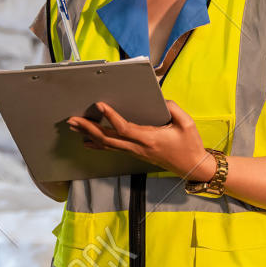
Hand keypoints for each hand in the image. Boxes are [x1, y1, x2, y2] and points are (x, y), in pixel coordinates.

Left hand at [67, 99, 211, 180]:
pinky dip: (97, 144)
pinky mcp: (135, 153)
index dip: (111, 117)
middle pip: (108, 139)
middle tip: (73, 119)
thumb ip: (173, 109)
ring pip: (107, 145)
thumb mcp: (187, 124)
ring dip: (89, 135)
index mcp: (149, 138)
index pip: (125, 128)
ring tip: (73, 126)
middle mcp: (138, 147)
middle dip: (89, 128)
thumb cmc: (189, 145)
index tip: (100, 105)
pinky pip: (112, 149)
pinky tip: (86, 141)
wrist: (192, 167)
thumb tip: (160, 100)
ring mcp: (135, 152)